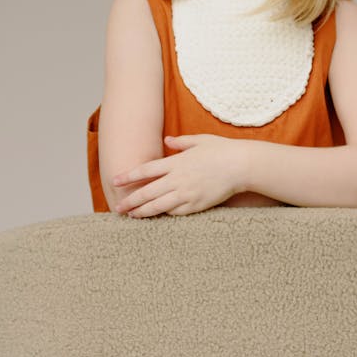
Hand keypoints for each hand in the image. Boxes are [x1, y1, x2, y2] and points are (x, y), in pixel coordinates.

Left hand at [112, 134, 247, 216]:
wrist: (241, 166)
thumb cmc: (222, 150)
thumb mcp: (200, 140)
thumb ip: (181, 141)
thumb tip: (167, 139)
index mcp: (176, 162)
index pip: (146, 170)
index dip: (129, 176)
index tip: (115, 181)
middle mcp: (178, 179)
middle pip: (147, 192)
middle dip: (130, 201)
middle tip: (117, 207)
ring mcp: (187, 193)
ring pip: (159, 206)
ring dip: (143, 212)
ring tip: (132, 216)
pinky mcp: (197, 205)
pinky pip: (176, 213)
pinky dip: (165, 215)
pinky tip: (158, 217)